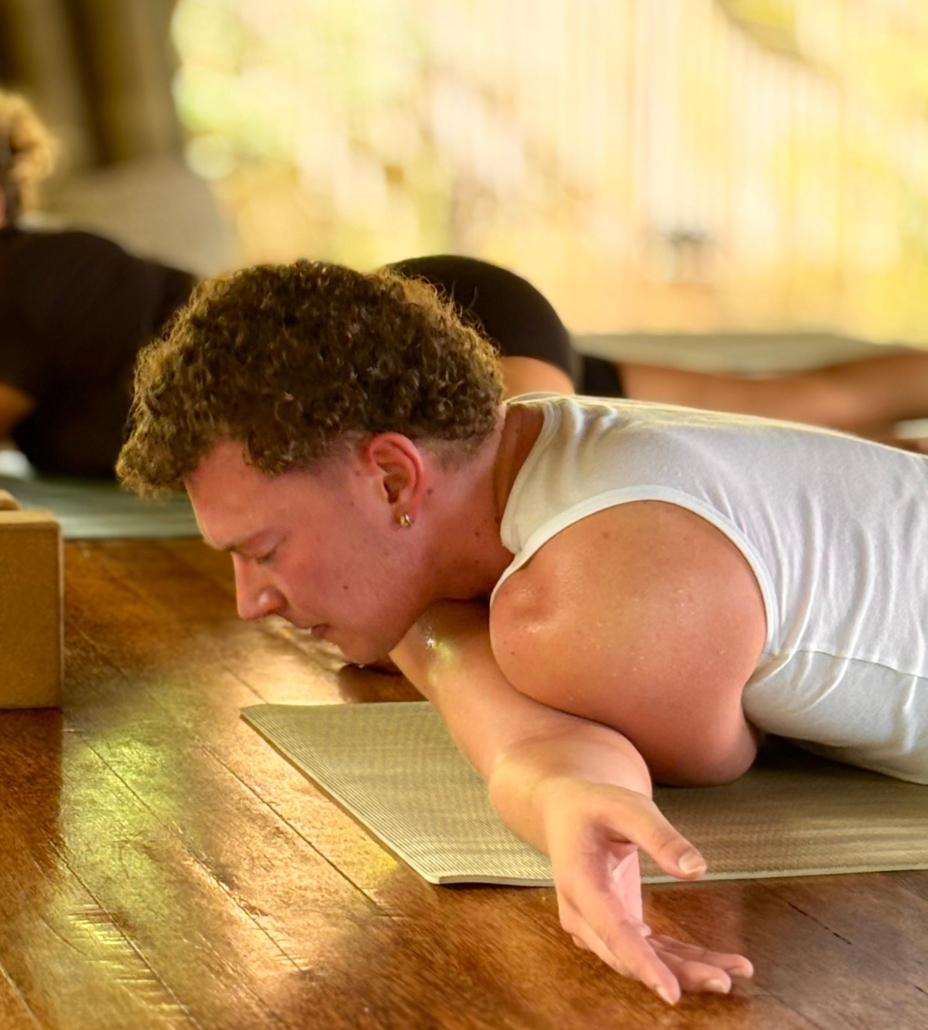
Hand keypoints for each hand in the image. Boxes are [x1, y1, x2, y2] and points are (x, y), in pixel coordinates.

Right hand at [539, 777, 752, 1003]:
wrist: (566, 813)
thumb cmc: (594, 806)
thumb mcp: (627, 807)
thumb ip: (660, 836)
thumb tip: (696, 869)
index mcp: (580, 882)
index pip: (612, 930)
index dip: (642, 963)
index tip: (670, 992)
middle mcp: (582, 914)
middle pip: (629, 955)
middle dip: (676, 973)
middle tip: (724, 980)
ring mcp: (596, 925)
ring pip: (642, 958)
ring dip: (686, 970)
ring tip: (732, 972)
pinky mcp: (614, 925)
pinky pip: (649, 949)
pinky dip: (681, 959)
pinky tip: (717, 963)